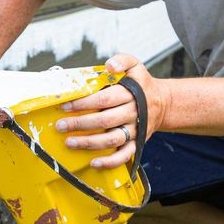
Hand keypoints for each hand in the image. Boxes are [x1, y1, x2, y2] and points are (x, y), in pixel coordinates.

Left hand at [55, 53, 166, 169]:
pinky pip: (124, 156)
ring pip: (112, 140)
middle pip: (105, 121)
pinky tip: (93, 163)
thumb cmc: (141, 84)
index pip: (104, 99)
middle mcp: (133, 113)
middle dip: (80, 124)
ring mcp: (135, 130)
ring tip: (69, 143)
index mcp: (131, 94)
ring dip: (89, 143)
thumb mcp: (136, 65)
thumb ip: (122, 60)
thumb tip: (109, 66)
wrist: (163, 103)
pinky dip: (110, 162)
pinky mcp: (137, 143)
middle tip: (60, 125)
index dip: (84, 103)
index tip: (65, 106)